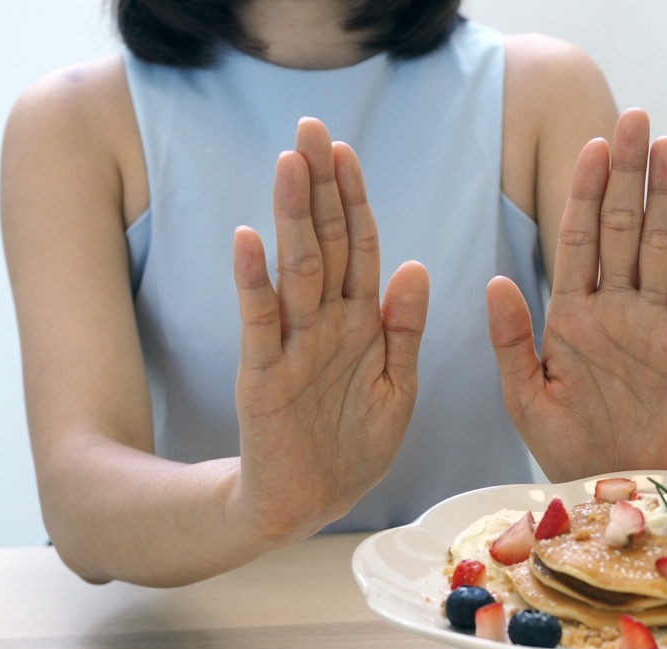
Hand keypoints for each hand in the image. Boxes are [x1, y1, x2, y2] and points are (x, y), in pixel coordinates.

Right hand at [230, 117, 429, 541]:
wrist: (313, 500)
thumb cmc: (356, 443)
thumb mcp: (398, 387)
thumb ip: (404, 330)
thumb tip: (417, 266)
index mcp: (362, 323)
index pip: (360, 248)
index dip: (354, 201)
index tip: (346, 152)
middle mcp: (325, 324)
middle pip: (323, 243)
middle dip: (318, 189)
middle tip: (310, 130)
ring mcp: (292, 346)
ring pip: (295, 271)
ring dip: (291, 218)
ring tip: (288, 166)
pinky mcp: (263, 376)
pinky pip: (260, 324)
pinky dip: (255, 284)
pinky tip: (249, 241)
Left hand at [486, 108, 666, 480]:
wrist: (620, 489)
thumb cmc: (569, 445)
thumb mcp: (526, 396)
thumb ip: (511, 340)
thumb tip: (494, 282)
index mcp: (573, 315)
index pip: (577, 240)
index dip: (583, 193)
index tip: (588, 147)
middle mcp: (617, 309)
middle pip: (623, 229)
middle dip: (627, 174)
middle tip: (634, 119)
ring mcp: (657, 324)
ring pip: (661, 247)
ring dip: (665, 198)